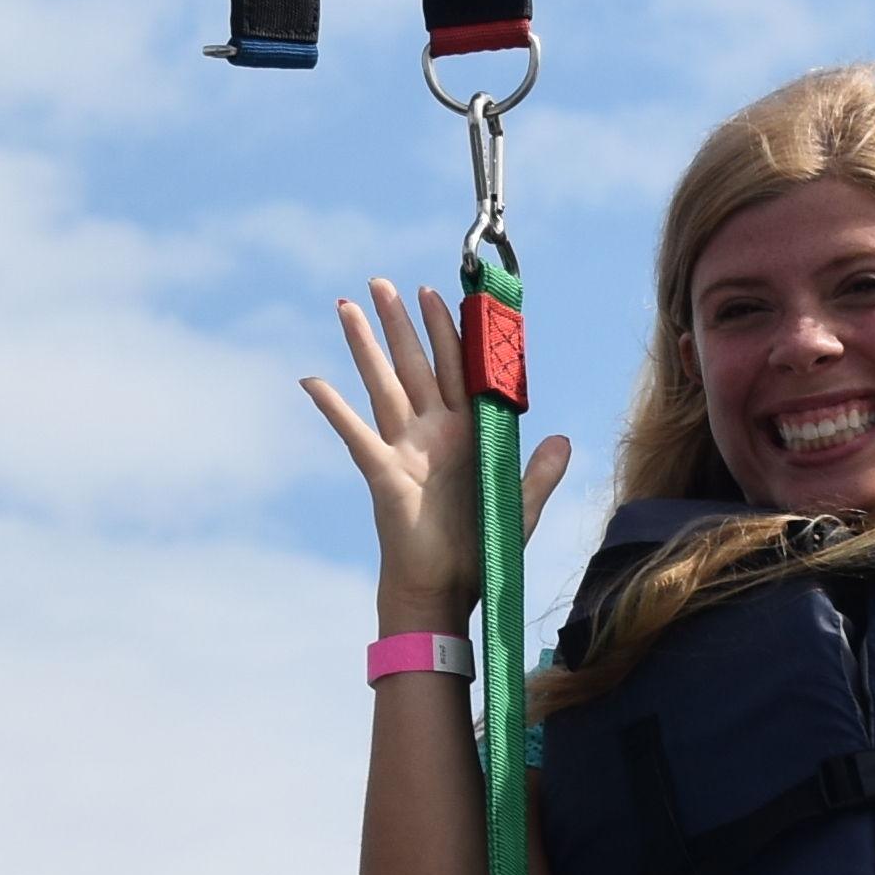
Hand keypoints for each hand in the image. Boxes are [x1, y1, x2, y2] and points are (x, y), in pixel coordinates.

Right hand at [297, 277, 570, 631]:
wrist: (445, 592)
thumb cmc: (479, 553)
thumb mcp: (521, 507)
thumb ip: (540, 471)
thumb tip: (562, 439)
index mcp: (465, 433)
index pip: (457, 369)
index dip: (449, 331)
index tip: (441, 294)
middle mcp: (431, 432)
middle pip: (415, 364)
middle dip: (400, 322)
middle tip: (383, 281)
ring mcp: (404, 449)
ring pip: (384, 383)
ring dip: (366, 345)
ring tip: (348, 306)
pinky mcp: (384, 473)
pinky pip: (355, 432)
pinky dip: (333, 407)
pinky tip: (312, 381)